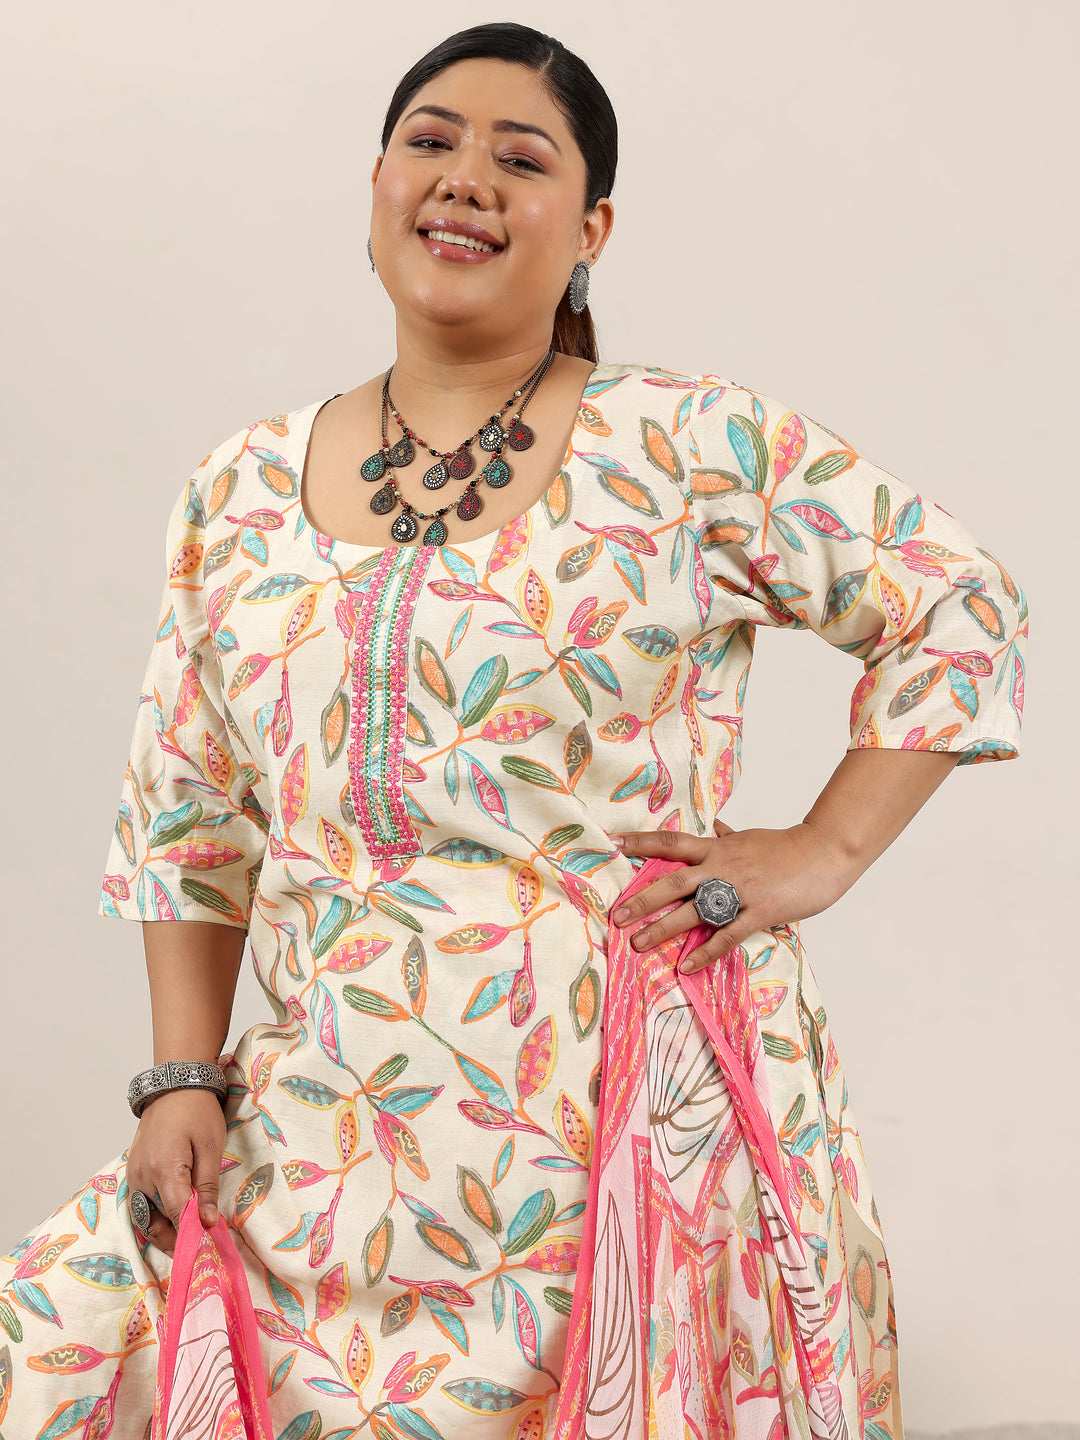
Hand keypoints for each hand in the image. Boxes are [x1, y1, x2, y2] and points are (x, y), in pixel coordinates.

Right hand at [125, 1089, 226, 1254]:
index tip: (208, 1247)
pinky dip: (153, 1218)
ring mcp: (133, 1175)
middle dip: (176, 1241)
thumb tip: (208, 1222)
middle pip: (156, 1222)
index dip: (192, 1234)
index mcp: (164, 1169)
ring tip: (186, 1240)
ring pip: (144, 1218)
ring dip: (163, 1233)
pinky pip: (139, 1204)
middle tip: (198, 1250)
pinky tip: (171, 1221)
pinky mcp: (133, 1171)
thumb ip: (207, 1187)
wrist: (174, 1086)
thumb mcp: (211, 1147)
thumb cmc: (197, 1113)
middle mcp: (142, 1177)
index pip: (176, 1214)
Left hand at [609, 818, 856, 972]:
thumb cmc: (787, 846)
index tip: (613, 844)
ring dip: (663, 929)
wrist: (824, 852)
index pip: (671, 843)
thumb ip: (729, 836)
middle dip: (642, 900)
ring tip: (638, 944)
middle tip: (617, 917)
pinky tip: (685, 965)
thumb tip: (717, 826)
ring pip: (693, 912)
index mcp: (717, 848)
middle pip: (672, 883)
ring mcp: (739, 890)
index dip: (641, 842)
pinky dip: (705, 951)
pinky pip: (727, 935)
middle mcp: (721, 867)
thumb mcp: (751, 837)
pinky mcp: (759, 911)